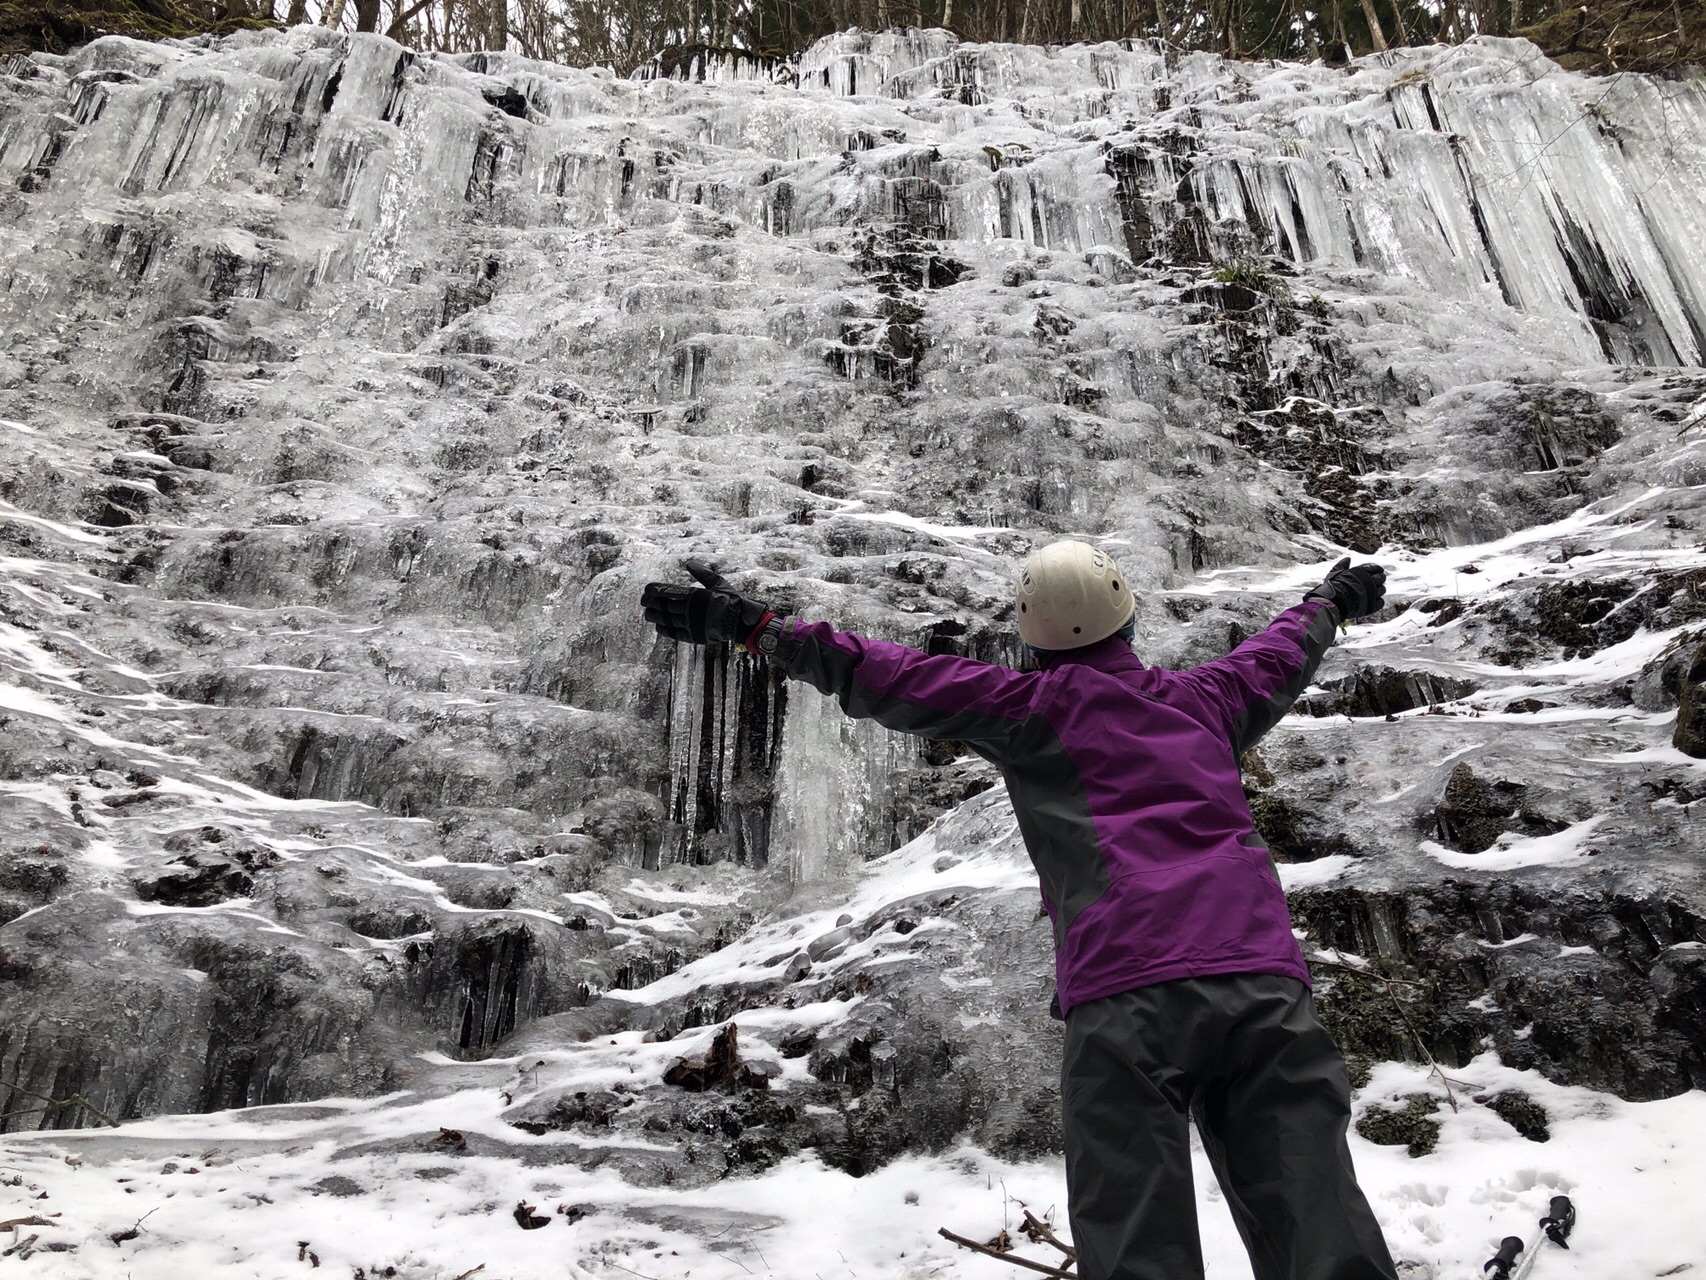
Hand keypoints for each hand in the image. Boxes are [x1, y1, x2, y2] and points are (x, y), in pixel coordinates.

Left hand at [641, 560, 773, 648]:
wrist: (741, 621)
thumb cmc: (731, 600)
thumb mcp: (718, 582)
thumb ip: (702, 573)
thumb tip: (689, 563)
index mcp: (695, 595)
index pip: (669, 592)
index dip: (656, 591)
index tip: (646, 590)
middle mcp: (691, 609)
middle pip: (665, 606)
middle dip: (651, 603)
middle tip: (643, 601)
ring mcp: (692, 623)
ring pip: (667, 619)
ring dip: (655, 616)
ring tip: (647, 614)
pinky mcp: (694, 635)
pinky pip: (675, 633)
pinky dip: (665, 630)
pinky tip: (658, 627)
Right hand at [1306, 557, 1385, 620]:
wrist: (1332, 603)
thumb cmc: (1331, 588)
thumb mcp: (1335, 574)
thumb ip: (1342, 566)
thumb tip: (1347, 559)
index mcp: (1362, 572)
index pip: (1376, 568)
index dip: (1376, 570)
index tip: (1375, 572)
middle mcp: (1369, 582)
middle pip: (1381, 578)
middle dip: (1379, 579)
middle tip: (1374, 582)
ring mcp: (1372, 594)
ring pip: (1382, 590)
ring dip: (1378, 590)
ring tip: (1371, 592)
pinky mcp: (1372, 606)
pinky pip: (1380, 602)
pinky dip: (1377, 601)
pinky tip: (1371, 601)